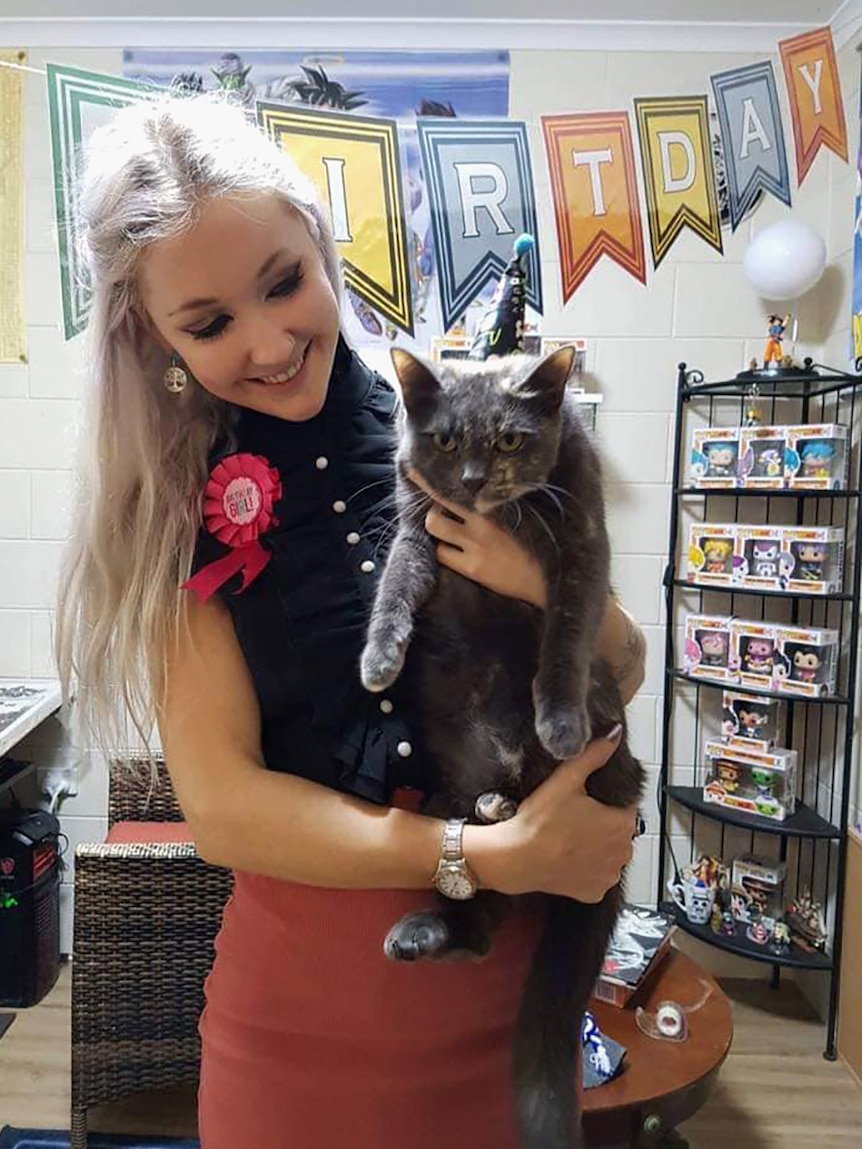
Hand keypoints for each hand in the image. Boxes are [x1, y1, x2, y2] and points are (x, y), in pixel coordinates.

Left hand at [406, 468, 545, 607]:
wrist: (547, 577)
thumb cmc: (534, 542)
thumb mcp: (519, 513)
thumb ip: (496, 500)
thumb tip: (471, 490)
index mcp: (496, 503)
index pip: (458, 485)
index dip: (431, 479)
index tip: (413, 469)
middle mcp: (483, 520)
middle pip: (438, 503)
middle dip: (433, 506)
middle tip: (440, 512)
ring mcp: (476, 544)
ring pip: (434, 527)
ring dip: (435, 529)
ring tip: (446, 533)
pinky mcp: (473, 567)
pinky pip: (442, 555)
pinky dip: (442, 552)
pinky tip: (453, 553)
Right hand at [466, 727, 637, 902]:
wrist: (514, 858)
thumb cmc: (539, 820)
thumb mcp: (566, 779)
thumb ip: (594, 754)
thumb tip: (615, 733)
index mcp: (622, 824)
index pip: (625, 804)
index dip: (604, 800)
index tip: (582, 800)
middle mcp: (623, 853)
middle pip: (618, 829)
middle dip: (602, 822)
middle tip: (572, 816)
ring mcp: (609, 876)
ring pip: (609, 853)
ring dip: (596, 846)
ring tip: (568, 836)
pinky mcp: (594, 893)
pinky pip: (597, 875)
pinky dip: (586, 868)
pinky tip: (567, 857)